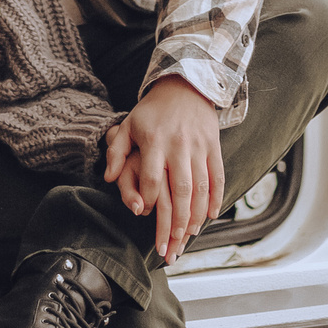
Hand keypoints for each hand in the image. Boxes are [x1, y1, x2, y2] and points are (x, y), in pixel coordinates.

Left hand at [101, 75, 225, 263]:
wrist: (185, 85)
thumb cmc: (152, 111)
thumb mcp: (128, 126)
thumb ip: (116, 152)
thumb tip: (109, 178)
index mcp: (154, 141)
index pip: (152, 178)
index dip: (150, 199)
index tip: (146, 213)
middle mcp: (178, 145)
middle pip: (180, 190)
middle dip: (177, 221)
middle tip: (172, 243)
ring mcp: (199, 146)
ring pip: (201, 187)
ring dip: (197, 216)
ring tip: (190, 236)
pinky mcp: (214, 146)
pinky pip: (218, 177)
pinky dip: (216, 198)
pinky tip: (211, 216)